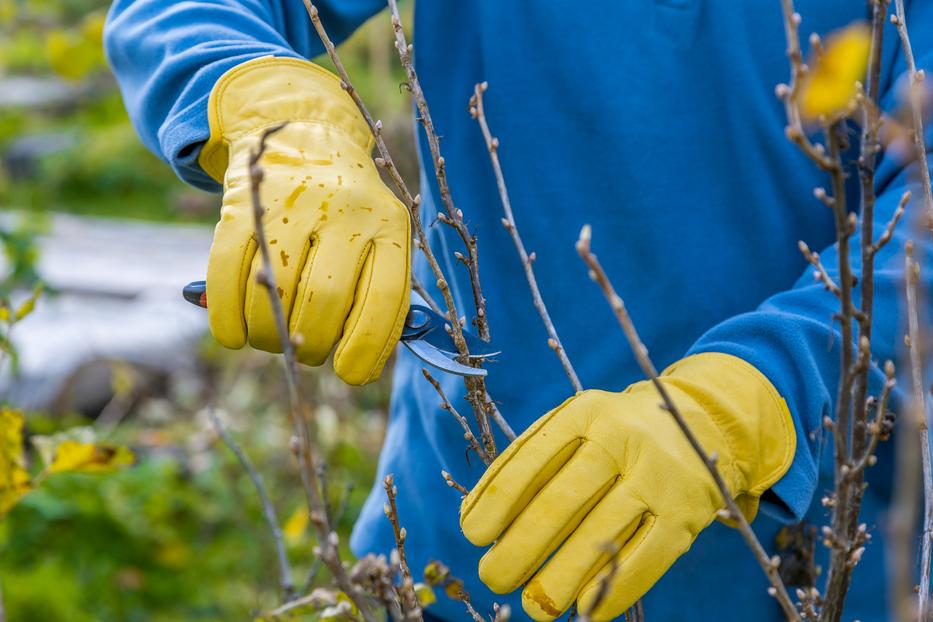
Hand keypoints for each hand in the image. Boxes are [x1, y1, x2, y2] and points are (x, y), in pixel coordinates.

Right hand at [199, 58, 409, 384]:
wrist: (302, 135)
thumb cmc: (348, 212)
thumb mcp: (379, 240)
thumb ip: (378, 295)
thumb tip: (361, 365)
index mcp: (387, 225)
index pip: (382, 299)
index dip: (364, 348)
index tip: (348, 375)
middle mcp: (344, 210)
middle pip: (324, 301)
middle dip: (310, 345)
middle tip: (304, 351)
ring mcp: (291, 203)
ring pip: (274, 293)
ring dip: (268, 337)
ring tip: (271, 341)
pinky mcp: (243, 203)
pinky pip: (227, 272)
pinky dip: (225, 317)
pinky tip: (232, 336)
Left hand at [460, 353, 794, 620]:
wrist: (699, 427)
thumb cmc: (612, 437)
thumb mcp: (574, 429)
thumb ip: (529, 462)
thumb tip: (474, 518)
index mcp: (584, 412)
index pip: (530, 461)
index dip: (496, 502)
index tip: (473, 536)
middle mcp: (622, 437)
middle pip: (562, 502)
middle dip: (520, 547)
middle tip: (493, 577)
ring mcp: (659, 475)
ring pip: (600, 536)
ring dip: (560, 579)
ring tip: (533, 606)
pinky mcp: (688, 513)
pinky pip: (645, 560)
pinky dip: (611, 590)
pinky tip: (585, 611)